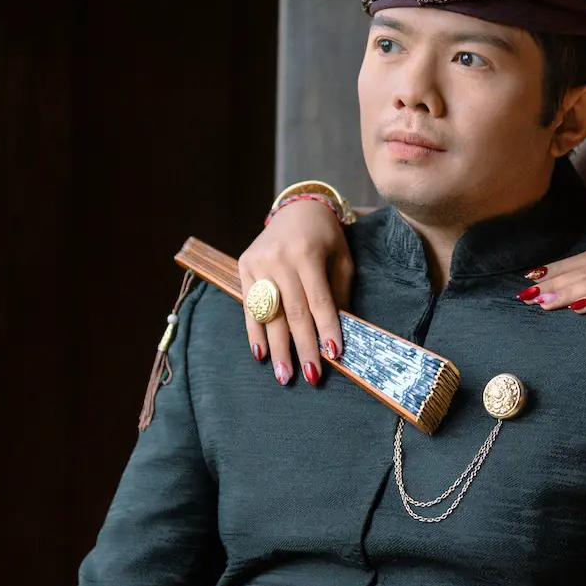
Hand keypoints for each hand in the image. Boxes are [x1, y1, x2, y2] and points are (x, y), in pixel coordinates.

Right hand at [238, 200, 354, 386]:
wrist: (297, 209)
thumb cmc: (326, 237)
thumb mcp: (341, 259)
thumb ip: (339, 293)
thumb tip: (338, 332)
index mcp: (307, 253)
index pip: (319, 301)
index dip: (327, 329)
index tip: (334, 355)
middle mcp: (280, 258)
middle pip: (293, 312)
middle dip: (303, 347)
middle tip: (311, 376)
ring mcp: (258, 263)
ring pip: (270, 313)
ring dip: (278, 348)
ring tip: (285, 375)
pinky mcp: (244, 266)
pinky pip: (250, 306)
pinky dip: (254, 332)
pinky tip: (261, 353)